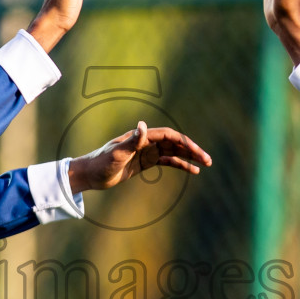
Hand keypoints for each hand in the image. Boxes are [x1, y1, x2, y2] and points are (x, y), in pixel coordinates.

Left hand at [68, 121, 211, 193]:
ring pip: (174, 152)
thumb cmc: (101, 162)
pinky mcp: (146, 162)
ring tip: (206, 164)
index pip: (168, 135)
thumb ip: (131, 140)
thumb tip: (142, 125)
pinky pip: (167, 161)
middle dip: (193, 150)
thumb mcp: (117, 153)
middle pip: (175, 142)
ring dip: (190, 157)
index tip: (196, 152)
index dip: (184, 142)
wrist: (91, 174)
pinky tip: (193, 171)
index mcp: (142, 137)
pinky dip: (181, 165)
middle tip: (208, 160)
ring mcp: (147, 152)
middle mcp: (147, 142)